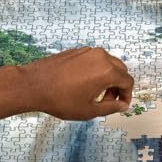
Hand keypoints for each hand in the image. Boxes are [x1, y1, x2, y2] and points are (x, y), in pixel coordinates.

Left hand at [0, 47, 133, 123]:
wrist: (33, 85)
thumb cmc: (60, 100)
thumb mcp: (88, 110)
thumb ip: (110, 108)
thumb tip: (122, 106)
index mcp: (107, 71)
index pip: (128, 81)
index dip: (127, 95)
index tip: (121, 105)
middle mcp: (100, 57)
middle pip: (120, 70)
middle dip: (118, 86)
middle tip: (107, 101)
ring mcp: (87, 51)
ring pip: (107, 63)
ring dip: (107, 78)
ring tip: (94, 93)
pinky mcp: (76, 51)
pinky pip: (93, 60)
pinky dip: (95, 71)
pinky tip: (82, 84)